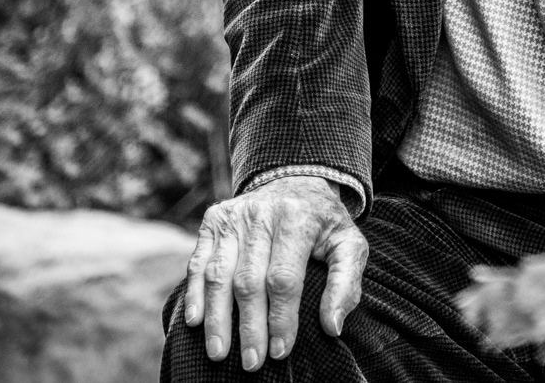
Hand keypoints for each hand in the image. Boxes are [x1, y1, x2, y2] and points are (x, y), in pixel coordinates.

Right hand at [184, 175, 367, 371]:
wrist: (298, 182)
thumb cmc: (324, 224)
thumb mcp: (349, 244)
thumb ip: (346, 283)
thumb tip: (332, 326)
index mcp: (297, 218)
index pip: (284, 278)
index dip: (281, 318)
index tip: (280, 351)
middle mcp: (262, 212)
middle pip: (249, 280)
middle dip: (249, 326)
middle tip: (252, 362)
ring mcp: (235, 213)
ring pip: (219, 273)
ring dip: (217, 317)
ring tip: (220, 353)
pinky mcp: (215, 217)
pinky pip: (199, 259)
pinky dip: (195, 291)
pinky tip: (196, 320)